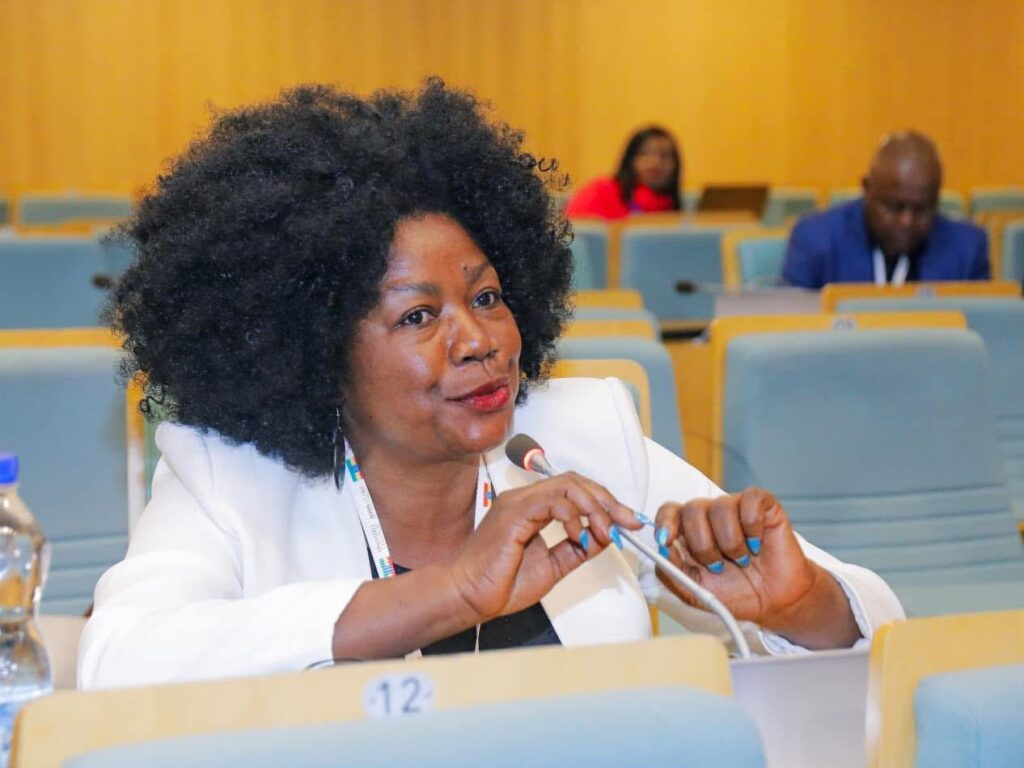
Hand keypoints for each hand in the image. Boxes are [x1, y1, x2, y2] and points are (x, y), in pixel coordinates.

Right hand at [447, 473, 641, 622]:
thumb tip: (603, 536)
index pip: (575, 490)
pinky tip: (580, 536)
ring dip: (595, 508)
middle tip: (628, 522)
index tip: (627, 522)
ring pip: (568, 485)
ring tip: (606, 532)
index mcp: (531, 508)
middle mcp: (524, 499)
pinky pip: (552, 501)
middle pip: (576, 481)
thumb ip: (576, 549)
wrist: (469, 597)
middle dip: (608, 501)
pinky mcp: (513, 512)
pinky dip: (574, 516)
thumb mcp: (553, 566)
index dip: (605, 502)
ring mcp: (518, 502)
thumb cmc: (499, 584)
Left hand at [654, 488, 859, 646]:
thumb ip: (672, 573)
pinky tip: (757, 543)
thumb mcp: (695, 592)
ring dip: (730, 542)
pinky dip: (752, 525)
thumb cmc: (735, 594)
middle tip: (718, 566)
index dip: (665, 522)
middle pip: (691, 509)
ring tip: (741, 559)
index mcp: (689, 533)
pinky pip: (750, 500)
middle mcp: (710, 516)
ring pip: (720, 506)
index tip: (665, 540)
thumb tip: (661, 549)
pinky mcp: (763, 506)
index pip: (669, 511)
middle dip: (703, 545)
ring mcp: (736, 508)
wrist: (775, 602)